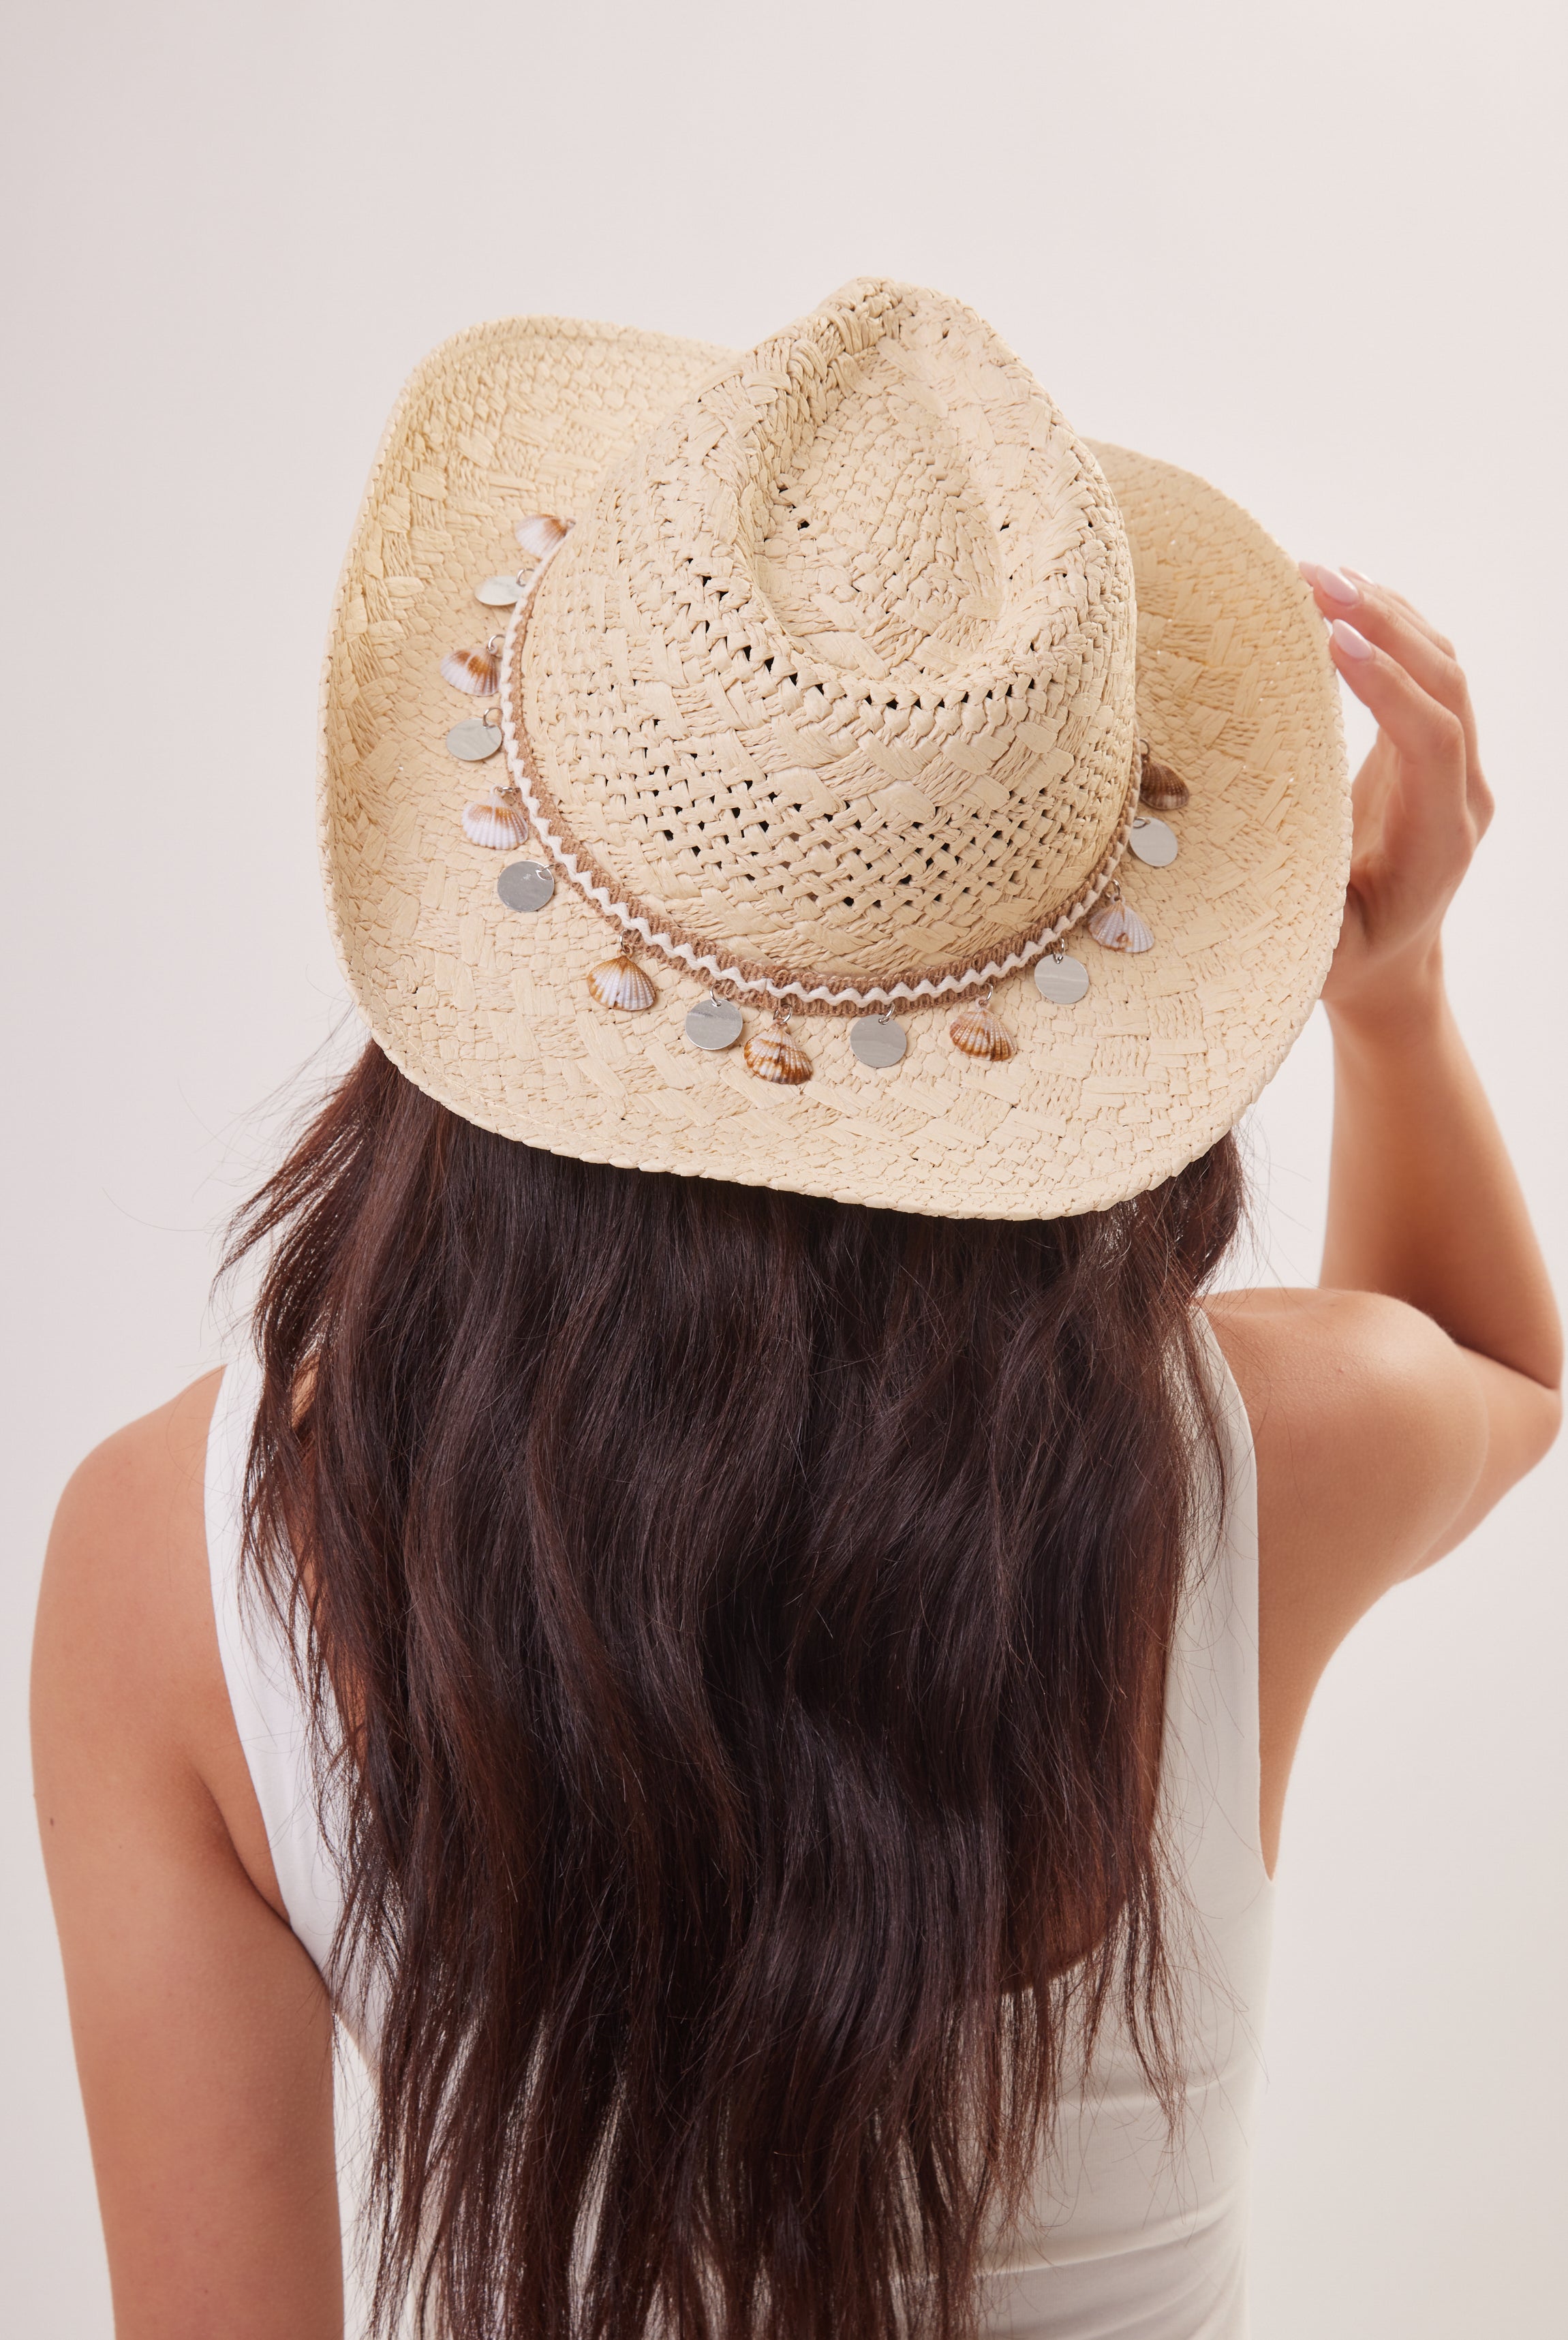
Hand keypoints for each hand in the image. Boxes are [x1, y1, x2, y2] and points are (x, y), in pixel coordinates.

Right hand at [1298, 565, 1492, 1027]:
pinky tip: (1340, 599)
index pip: (1433, 738)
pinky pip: (1423, 674)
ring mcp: (1454, 766)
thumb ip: (1308, 918)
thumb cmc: (1347, 965)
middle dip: (1385, 624)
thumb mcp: (1323, 957)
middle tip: (1316, 580)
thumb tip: (1259, 874)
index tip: (1331, 641)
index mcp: (1440, 838)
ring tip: (1318, 575)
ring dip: (1384, 613)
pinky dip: (1386, 629)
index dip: (1387, 686)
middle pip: (1446, 683)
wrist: (1392, 969)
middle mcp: (1462, 792)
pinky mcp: (1429, 750)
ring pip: (1440, 667)